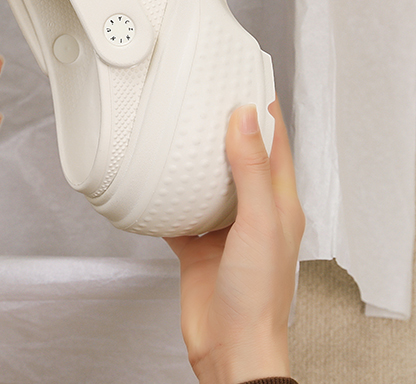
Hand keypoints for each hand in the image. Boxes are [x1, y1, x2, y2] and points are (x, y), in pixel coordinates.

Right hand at [164, 100, 304, 383]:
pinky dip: (166, 196)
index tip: (249, 83)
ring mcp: (223, 230)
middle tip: (206, 99)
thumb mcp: (260, 222)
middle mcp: (252, 213)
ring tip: (177, 130)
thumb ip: (252, 170)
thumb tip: (246, 119)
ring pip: (207, 183)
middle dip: (225, 128)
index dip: (265, 113)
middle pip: (240, 159)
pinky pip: (178, 212)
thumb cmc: (257, 296)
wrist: (229, 346)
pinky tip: (152, 182)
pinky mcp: (197, 246)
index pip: (275, 147)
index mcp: (279, 204)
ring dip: (194, 159)